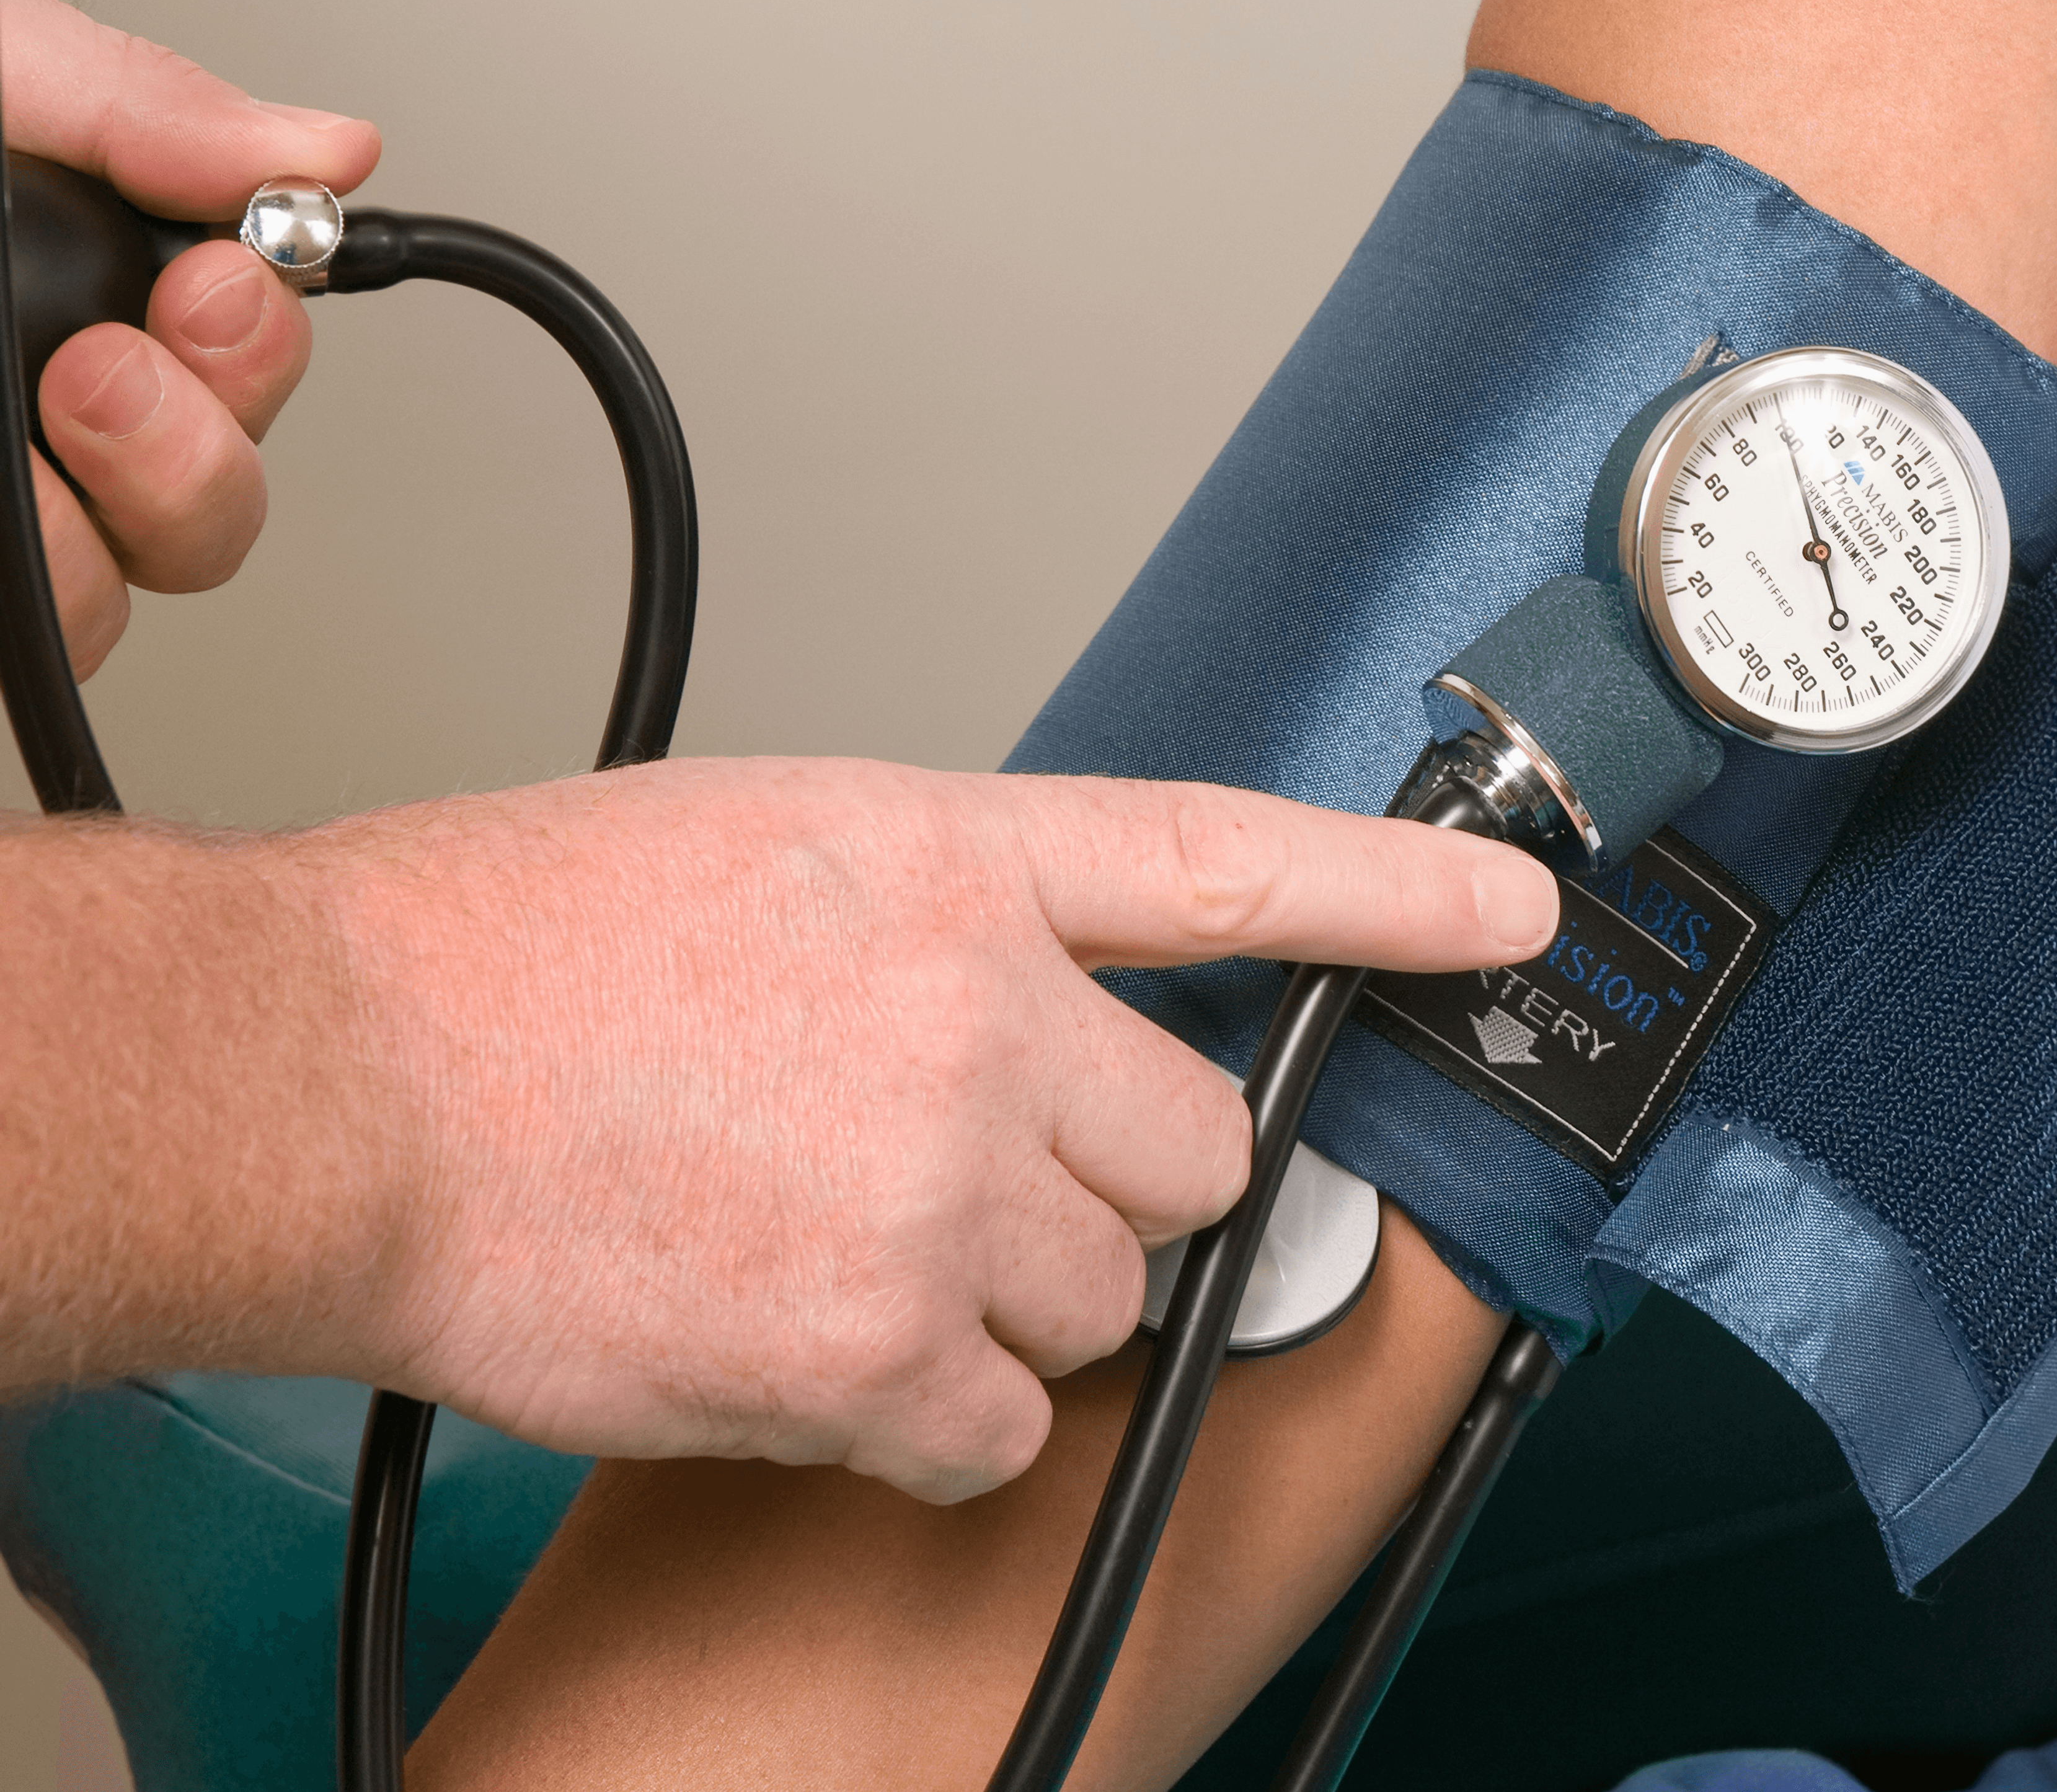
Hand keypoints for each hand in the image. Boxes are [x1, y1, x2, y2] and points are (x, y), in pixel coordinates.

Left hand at [3, 0, 380, 675]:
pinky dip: (54, 581)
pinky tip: (15, 494)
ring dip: (131, 508)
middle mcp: (60, 430)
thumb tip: (338, 148)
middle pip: (223, 512)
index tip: (212, 283)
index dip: (262, 345)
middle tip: (110, 365)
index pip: (245, 369)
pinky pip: (64, 643)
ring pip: (153, 586)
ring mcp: (25, 520)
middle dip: (204, 443)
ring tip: (50, 416)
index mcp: (84, 307)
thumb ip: (149, 107)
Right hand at [299, 758, 1558, 1501]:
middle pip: (1191, 1153)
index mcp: (947, 862)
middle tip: (969, 1168)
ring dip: (1009, 1299)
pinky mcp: (875, 1353)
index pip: (1226, 858)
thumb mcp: (763, 844)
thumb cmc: (506, 951)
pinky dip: (930, 1414)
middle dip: (1113, 1180)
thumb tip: (1040, 1012)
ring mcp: (935, 1189)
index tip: (1514, 912)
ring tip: (840, 1245)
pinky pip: (1003, 1425)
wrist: (329, 1078)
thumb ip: (943, 919)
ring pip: (1105, 1300)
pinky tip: (807, 1341)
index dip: (1396, 890)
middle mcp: (974, 1017)